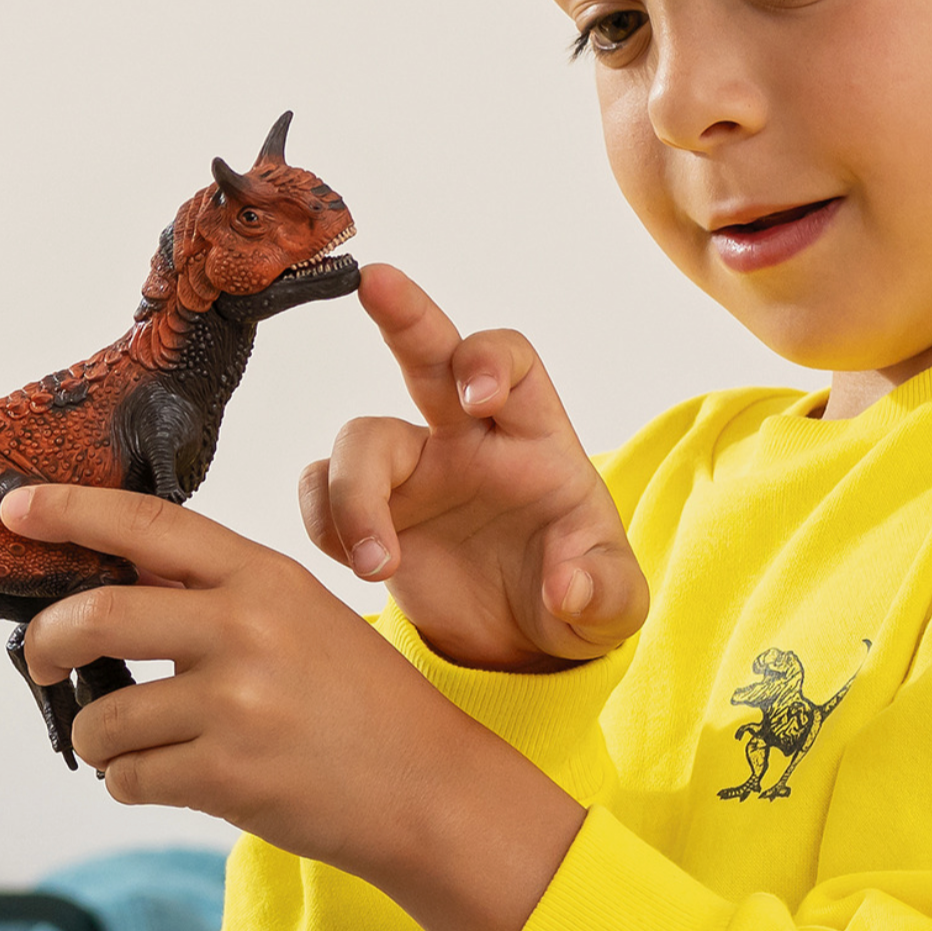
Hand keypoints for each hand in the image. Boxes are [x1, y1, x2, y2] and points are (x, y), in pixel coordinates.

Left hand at [0, 481, 583, 930]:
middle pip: (95, 617)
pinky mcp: (228, 774)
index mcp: (262, 575)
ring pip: (103, 716)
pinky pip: (128, 778)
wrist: (427, 789)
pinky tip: (170, 778)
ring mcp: (237, 702)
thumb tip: (105, 582)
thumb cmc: (355, 699)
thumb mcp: (298, 614)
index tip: (13, 509)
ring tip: (132, 744)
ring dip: (97, 738)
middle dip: (44, 643)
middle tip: (40, 660)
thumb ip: (213, 592)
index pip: (145, 525)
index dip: (69, 512)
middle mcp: (246, 627)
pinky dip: (129, 782)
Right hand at [300, 264, 647, 669]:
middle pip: (428, 350)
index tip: (476, 400)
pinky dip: (324, 521)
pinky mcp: (368, 510)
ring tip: (378, 565)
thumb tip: (567, 586)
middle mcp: (465, 436)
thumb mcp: (611, 608)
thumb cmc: (573, 598)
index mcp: (533, 434)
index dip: (490, 361)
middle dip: (403, 312)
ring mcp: (411, 471)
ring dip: (354, 496)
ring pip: (359, 437)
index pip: (512, 360)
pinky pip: (321, 489)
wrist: (517, 648)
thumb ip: (602, 592)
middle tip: (374, 281)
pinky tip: (359, 564)